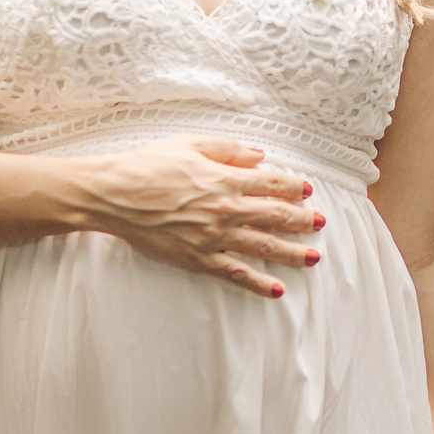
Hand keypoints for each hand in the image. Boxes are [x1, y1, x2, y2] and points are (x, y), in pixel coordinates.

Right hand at [75, 136, 321, 298]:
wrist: (113, 195)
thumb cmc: (147, 165)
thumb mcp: (190, 144)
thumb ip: (229, 149)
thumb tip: (259, 156)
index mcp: (225, 178)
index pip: (271, 183)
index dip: (293, 186)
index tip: (307, 190)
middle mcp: (225, 209)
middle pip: (275, 216)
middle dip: (302, 220)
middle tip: (320, 224)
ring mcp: (213, 236)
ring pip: (262, 246)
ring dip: (291, 253)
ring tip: (312, 258)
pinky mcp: (198, 258)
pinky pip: (234, 273)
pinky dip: (257, 283)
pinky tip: (277, 289)